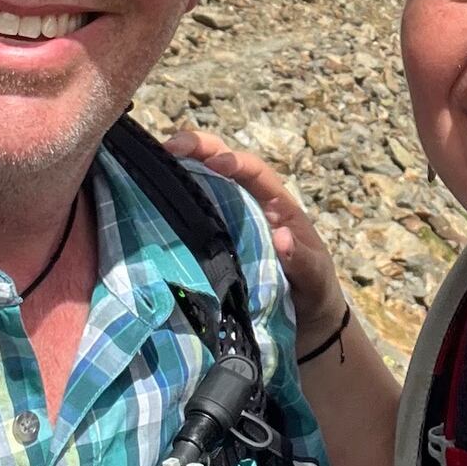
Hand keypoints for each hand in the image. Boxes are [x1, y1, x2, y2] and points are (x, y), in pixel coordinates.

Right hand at [163, 128, 348, 349]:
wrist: (305, 320)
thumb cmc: (314, 290)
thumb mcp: (315, 276)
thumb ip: (302, 260)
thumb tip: (282, 238)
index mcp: (277, 206)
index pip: (256, 172)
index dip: (236, 162)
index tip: (215, 163)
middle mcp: (250, 206)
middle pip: (223, 166)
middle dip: (200, 148)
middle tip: (171, 145)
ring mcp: (229, 222)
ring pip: (203, 184)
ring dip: (180, 168)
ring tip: (153, 160)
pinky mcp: (213, 243)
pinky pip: (193, 216)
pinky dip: (174, 203)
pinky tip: (151, 200)